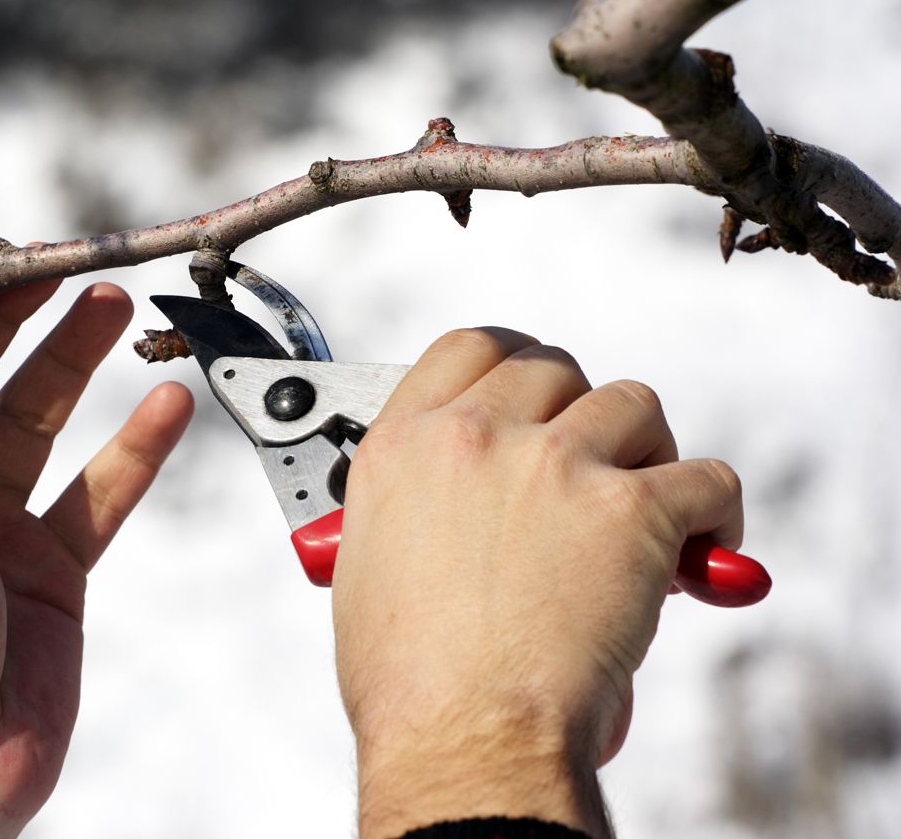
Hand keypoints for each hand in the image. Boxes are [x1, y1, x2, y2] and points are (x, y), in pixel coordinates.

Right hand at [332, 329, 743, 838]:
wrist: (462, 735)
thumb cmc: (409, 680)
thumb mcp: (370, 564)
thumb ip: (412, 507)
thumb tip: (453, 511)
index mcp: (405, 445)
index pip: (469, 348)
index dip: (513, 363)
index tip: (536, 391)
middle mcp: (476, 437)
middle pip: (554, 368)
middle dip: (580, 411)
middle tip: (593, 463)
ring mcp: (555, 464)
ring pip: (632, 404)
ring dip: (645, 450)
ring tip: (646, 505)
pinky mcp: (631, 510)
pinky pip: (705, 478)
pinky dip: (713, 513)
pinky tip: (699, 552)